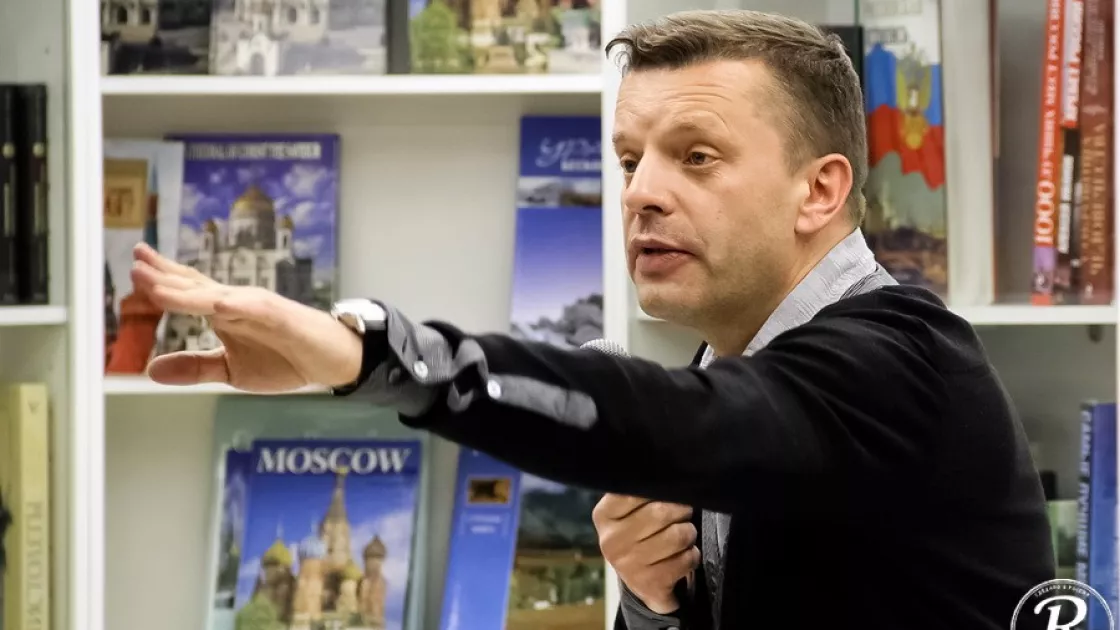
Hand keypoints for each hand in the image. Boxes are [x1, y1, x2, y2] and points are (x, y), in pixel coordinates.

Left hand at [129, 242, 362, 391]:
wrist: (332, 360)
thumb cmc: (286, 358)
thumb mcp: (231, 370)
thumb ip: (195, 367)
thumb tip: (152, 370)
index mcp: (226, 311)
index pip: (189, 288)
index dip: (161, 276)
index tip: (135, 264)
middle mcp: (238, 302)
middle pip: (196, 285)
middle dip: (164, 276)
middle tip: (136, 261)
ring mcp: (259, 307)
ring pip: (218, 296)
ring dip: (188, 291)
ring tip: (158, 286)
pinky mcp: (281, 317)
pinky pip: (256, 309)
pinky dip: (236, 306)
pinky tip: (216, 305)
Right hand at [593, 494, 698, 613]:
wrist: (639, 581)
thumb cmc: (638, 533)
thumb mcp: (628, 510)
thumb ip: (642, 492)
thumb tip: (670, 475)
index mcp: (604, 515)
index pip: (637, 491)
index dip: (661, 489)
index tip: (667, 493)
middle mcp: (612, 540)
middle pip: (662, 511)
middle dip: (681, 509)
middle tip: (682, 513)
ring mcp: (630, 565)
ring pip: (679, 535)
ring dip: (689, 532)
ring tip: (682, 533)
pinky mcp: (652, 583)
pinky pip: (688, 558)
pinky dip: (692, 554)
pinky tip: (682, 554)